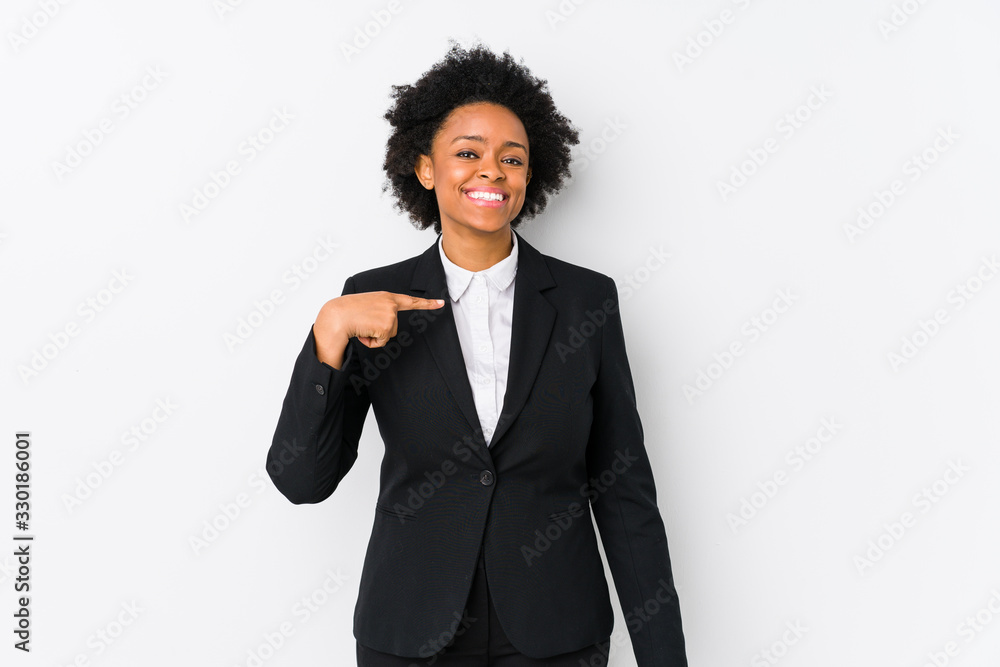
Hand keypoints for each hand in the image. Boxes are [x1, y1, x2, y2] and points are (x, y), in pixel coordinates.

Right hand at [313, 291, 444, 367]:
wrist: (336, 316)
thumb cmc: (347, 312)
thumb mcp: (368, 306)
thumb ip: (380, 311)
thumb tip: (385, 327)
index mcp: (386, 297)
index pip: (410, 301)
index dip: (427, 304)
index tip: (441, 303)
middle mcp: (391, 303)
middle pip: (394, 327)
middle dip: (380, 331)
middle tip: (364, 323)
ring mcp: (390, 314)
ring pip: (388, 335)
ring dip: (374, 336)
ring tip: (362, 326)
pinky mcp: (386, 325)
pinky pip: (382, 342)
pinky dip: (372, 342)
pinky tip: (362, 332)